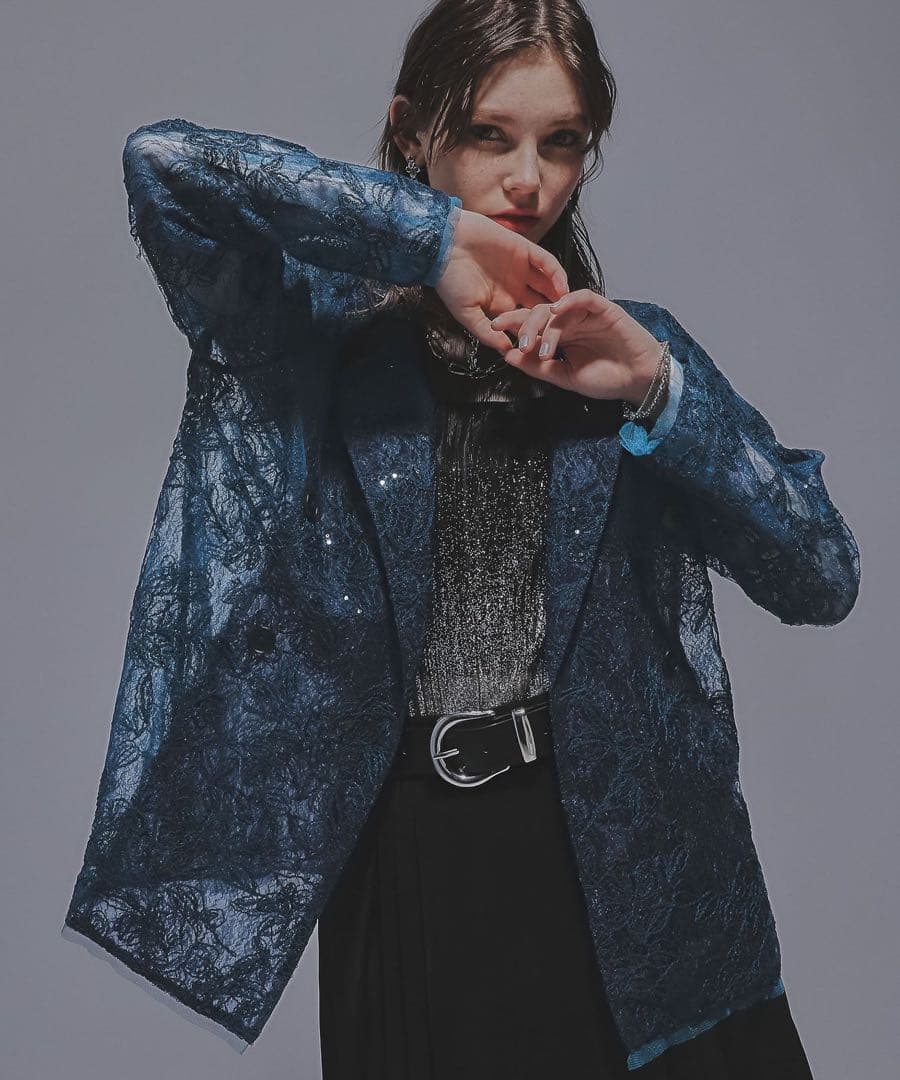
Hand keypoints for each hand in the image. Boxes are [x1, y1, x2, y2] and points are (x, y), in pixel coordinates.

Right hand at [433, 209, 568, 353]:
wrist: (442, 244)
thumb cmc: (449, 280)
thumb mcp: (466, 314)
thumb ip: (487, 333)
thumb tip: (507, 351)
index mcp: (501, 304)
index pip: (525, 321)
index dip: (537, 332)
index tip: (549, 346)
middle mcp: (513, 287)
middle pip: (541, 304)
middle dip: (554, 316)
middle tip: (568, 329)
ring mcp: (520, 268)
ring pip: (548, 284)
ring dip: (560, 296)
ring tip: (570, 310)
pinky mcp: (524, 250)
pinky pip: (546, 262)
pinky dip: (556, 274)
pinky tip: (562, 288)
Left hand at [489, 290, 663, 403]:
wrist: (639, 381)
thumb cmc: (606, 379)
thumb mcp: (565, 377)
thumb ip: (538, 367)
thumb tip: (508, 356)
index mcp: (559, 337)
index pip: (531, 327)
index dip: (511, 326)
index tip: (491, 331)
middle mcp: (569, 322)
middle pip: (539, 313)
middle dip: (521, 323)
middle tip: (511, 337)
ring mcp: (586, 314)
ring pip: (557, 307)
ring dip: (543, 324)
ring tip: (536, 343)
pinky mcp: (603, 309)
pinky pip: (583, 297)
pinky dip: (569, 300)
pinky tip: (557, 308)